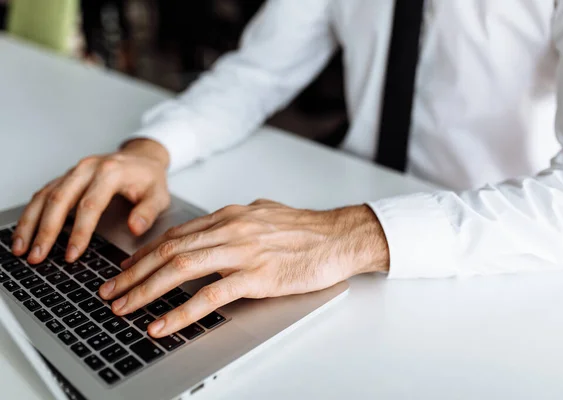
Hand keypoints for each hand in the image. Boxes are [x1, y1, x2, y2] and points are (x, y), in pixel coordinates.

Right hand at [12, 139, 170, 263]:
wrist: (142, 157)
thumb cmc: (150, 178)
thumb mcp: (159, 195)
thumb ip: (148, 212)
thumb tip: (135, 228)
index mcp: (111, 172)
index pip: (90, 205)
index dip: (80, 232)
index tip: (72, 254)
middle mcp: (88, 169)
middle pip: (60, 199)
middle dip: (46, 231)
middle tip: (38, 256)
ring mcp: (74, 171)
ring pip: (46, 196)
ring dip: (31, 223)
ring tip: (22, 248)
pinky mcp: (66, 177)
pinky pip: (43, 194)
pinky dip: (31, 214)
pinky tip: (24, 232)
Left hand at [99, 200, 389, 336]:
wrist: (340, 236)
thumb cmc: (307, 230)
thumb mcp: (265, 216)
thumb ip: (237, 223)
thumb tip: (217, 232)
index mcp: (231, 216)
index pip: (177, 234)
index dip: (146, 252)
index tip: (127, 267)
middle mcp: (230, 229)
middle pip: (169, 249)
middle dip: (133, 272)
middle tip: (110, 290)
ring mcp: (242, 252)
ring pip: (180, 268)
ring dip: (146, 289)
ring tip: (123, 307)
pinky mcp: (257, 276)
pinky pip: (209, 296)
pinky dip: (180, 311)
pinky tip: (162, 324)